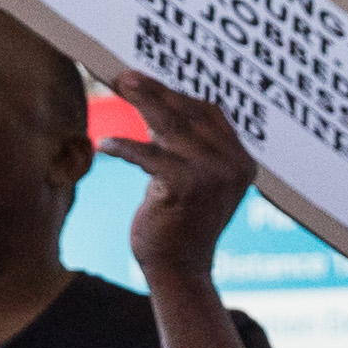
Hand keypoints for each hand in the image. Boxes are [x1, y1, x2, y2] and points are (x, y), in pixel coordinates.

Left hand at [100, 74, 255, 288]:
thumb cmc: (180, 224)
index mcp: (241, 162)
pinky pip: (149, 155)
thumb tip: (157, 106)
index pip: (209, 114)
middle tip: (124, 75)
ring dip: (141, 102)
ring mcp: (213, 175)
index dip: (176, 93)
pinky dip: (125, 147)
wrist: (180, 271)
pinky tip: (106, 144)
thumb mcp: (194, 180)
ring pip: (170, 126)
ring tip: (117, 86)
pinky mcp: (186, 187)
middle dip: (154, 90)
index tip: (146, 79)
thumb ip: (188, 148)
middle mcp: (233, 165)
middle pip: (189, 113)